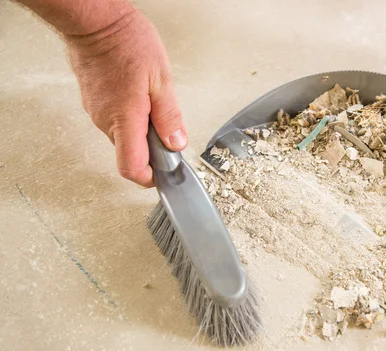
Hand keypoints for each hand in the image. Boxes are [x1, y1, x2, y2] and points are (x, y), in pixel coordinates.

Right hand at [65, 9, 186, 186]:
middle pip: (129, 153)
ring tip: (152, 104)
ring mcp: (96, 112)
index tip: (163, 174)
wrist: (95, 22)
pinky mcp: (93, 102)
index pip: (131, 167)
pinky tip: (139, 97)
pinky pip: (115, 120)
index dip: (148, 177)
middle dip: (151, 149)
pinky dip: (130, 117)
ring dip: (141, 130)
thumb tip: (177, 143)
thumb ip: (169, 116)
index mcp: (124, 119)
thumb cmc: (127, 43)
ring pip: (123, 136)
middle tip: (167, 132)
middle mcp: (106, 120)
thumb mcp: (161, 79)